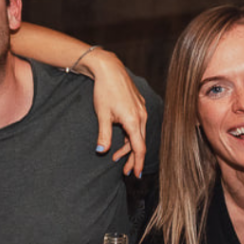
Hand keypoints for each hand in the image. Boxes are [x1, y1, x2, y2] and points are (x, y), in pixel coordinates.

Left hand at [82, 48, 147, 176]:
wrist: (109, 69)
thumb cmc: (104, 90)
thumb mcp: (102, 114)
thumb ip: (104, 134)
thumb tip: (101, 150)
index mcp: (134, 120)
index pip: (138, 148)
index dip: (137, 162)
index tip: (135, 175)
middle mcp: (142, 116)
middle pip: (139, 143)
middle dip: (132, 158)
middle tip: (124, 171)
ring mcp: (141, 109)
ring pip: (138, 133)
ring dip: (129, 146)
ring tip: (117, 156)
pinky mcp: (138, 105)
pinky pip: (137, 124)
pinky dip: (131, 134)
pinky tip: (122, 138)